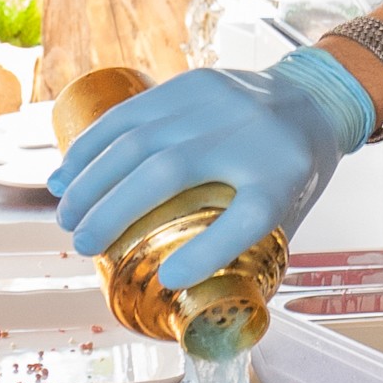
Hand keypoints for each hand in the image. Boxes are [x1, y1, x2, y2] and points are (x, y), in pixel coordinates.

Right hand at [48, 52, 370, 289]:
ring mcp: (219, 102)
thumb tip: (184, 300)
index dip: (208, 252)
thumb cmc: (294, 172)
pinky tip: (67, 174)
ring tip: (67, 217)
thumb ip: (247, 247)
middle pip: (171, 173)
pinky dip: (91, 145)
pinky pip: (129, 112)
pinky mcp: (194, 82)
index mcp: (285, 176)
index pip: (251, 216)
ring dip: (92, 181)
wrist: (315, 97)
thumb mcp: (290, 210)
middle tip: (82, 246)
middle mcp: (251, 134)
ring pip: (139, 139)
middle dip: (115, 212)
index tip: (169, 279)